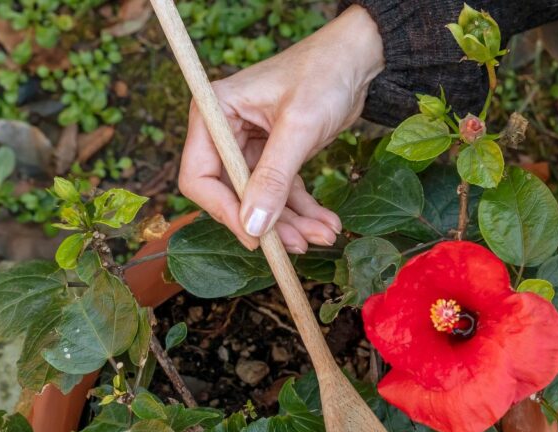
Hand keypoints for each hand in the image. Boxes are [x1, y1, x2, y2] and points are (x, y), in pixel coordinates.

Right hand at [178, 6, 383, 251]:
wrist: (357, 59)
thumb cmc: (323, 74)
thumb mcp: (298, 127)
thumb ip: (274, 178)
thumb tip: (253, 226)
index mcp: (215, 114)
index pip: (200, 177)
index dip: (224, 211)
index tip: (255, 237)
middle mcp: (226, 132)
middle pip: (234, 195)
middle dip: (268, 223)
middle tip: (298, 245)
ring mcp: (251, 146)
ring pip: (263, 200)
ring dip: (292, 223)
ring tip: (324, 235)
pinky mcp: (277, 156)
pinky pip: (284, 192)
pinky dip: (304, 210)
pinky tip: (327, 223)